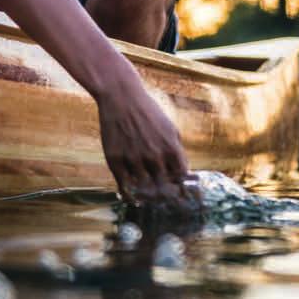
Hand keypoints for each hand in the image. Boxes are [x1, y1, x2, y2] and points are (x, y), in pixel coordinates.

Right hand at [95, 79, 189, 206]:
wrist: (121, 97)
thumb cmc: (148, 111)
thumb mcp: (170, 128)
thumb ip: (177, 150)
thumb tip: (183, 173)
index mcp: (171, 148)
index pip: (182, 180)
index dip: (182, 190)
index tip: (181, 196)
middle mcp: (154, 156)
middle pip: (164, 190)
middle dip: (165, 198)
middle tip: (164, 202)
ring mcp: (134, 159)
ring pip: (144, 191)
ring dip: (148, 198)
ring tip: (149, 200)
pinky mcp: (116, 160)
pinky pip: (124, 187)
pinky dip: (130, 196)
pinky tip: (133, 198)